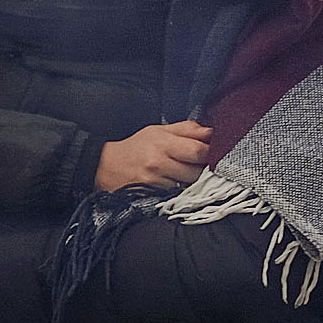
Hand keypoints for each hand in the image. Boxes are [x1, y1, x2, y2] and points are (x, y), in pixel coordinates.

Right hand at [97, 120, 211, 191]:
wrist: (106, 166)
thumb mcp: (158, 131)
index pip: (199, 150)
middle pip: (198, 171)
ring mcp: (156, 180)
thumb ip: (186, 129)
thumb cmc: (135, 147)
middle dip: (205, 169)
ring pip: (189, 184)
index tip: (215, 152)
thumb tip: (212, 132)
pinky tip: (176, 183)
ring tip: (187, 173)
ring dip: (194, 181)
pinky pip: (177, 193)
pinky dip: (181, 189)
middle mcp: (159, 161)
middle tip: (204, 165)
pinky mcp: (152, 193)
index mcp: (163, 142)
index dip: (212, 152)